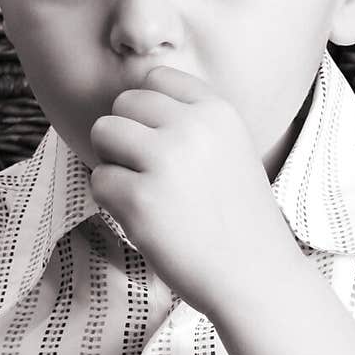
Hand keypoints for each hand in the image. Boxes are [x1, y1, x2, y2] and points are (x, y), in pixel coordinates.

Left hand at [89, 67, 298, 316]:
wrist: (256, 276)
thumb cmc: (239, 219)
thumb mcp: (232, 150)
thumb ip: (192, 123)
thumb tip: (131, 106)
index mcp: (217, 111)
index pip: (157, 79)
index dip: (148, 112)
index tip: (162, 144)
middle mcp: (192, 127)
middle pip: (124, 103)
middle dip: (126, 136)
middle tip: (149, 174)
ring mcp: (164, 161)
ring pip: (103, 133)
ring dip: (114, 163)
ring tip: (144, 193)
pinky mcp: (139, 198)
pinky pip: (98, 180)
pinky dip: (112, 202)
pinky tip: (145, 220)